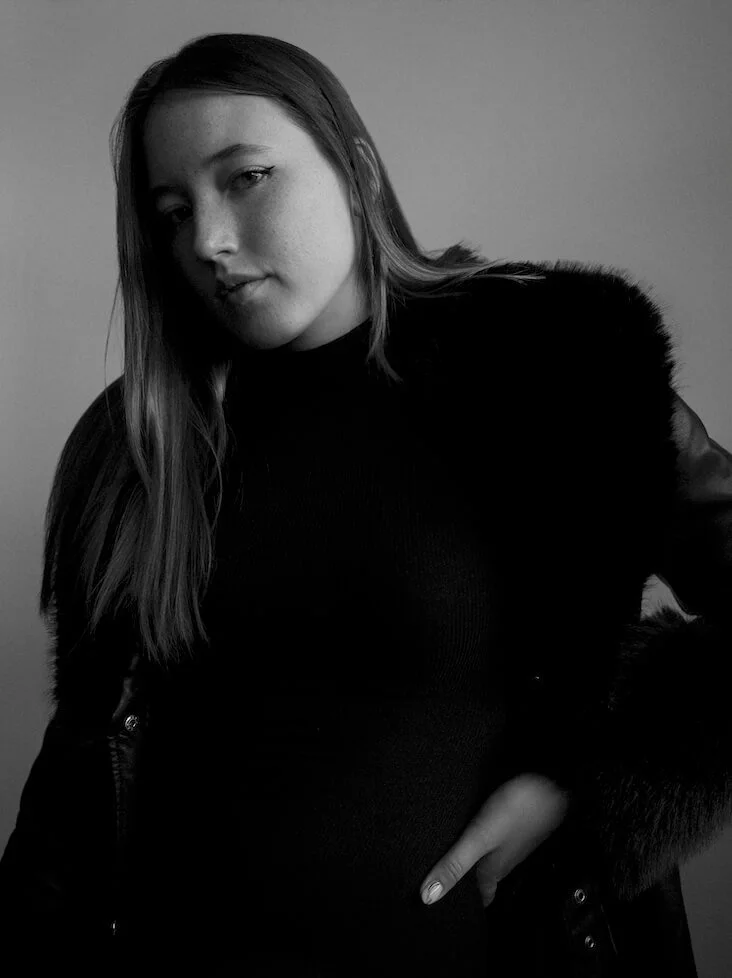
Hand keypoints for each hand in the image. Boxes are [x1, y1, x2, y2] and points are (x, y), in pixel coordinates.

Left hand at [419, 773, 570, 907]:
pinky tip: (474, 833)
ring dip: (473, 863)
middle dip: (467, 883)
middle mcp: (503, 858)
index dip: (466, 904)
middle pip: (483, 878)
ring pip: (489, 859)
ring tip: (453, 862)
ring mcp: (510, 841)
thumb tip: (428, 897)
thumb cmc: (517, 810)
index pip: (481, 896)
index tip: (448, 912)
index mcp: (494, 867)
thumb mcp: (479, 838)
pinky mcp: (513, 823)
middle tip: (445, 886)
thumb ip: (455, 864)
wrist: (552, 782)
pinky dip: (481, 843)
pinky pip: (494, 841)